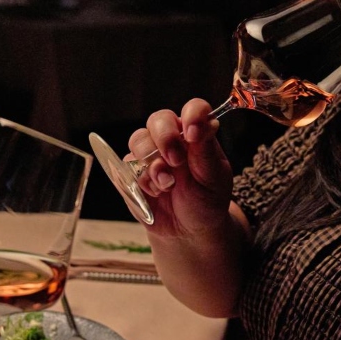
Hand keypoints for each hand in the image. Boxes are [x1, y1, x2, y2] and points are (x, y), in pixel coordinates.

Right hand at [128, 98, 235, 238]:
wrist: (188, 230)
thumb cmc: (206, 200)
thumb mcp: (213, 177)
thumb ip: (205, 149)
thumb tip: (203, 122)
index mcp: (195, 134)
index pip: (193, 109)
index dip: (192, 115)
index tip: (193, 134)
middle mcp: (171, 138)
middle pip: (158, 120)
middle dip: (165, 139)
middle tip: (176, 161)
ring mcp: (149, 153)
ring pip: (138, 140)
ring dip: (152, 164)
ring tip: (168, 184)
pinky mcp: (132, 171)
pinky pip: (126, 165)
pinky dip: (142, 180)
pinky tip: (157, 192)